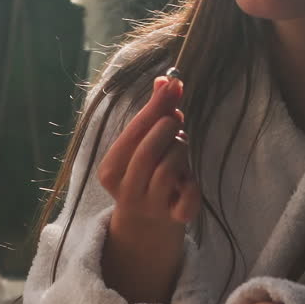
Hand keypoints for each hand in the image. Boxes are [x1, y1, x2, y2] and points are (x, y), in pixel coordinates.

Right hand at [98, 75, 199, 228]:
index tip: (174, 85)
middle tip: (176, 124)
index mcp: (111, 169)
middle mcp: (126, 189)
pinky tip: (188, 180)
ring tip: (180, 151)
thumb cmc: (147, 173)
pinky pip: (189, 197)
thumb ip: (154, 113)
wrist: (149, 224)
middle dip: (168, 129)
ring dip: (181, 152)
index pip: (134, 132)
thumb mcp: (144, 144)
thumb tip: (166, 80)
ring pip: (168, 170)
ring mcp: (150, 206)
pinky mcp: (174, 219)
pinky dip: (193, 184)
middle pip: (149, 151)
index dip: (156, 106)